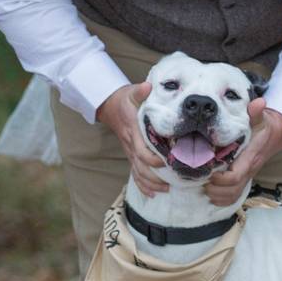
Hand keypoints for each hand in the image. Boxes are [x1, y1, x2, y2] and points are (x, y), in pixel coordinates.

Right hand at [96, 82, 168, 197]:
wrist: (109, 106)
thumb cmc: (124, 100)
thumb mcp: (130, 92)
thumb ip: (139, 91)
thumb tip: (148, 86)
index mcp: (133, 132)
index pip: (141, 150)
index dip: (152, 159)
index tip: (164, 163)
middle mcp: (131, 145)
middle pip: (141, 167)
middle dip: (155, 178)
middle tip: (172, 183)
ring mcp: (130, 151)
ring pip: (138, 173)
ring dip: (151, 184)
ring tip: (166, 190)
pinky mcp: (131, 154)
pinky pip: (135, 173)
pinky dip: (143, 185)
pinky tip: (153, 194)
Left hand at [205, 98, 281, 206]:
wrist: (274, 134)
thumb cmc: (263, 127)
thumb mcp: (260, 118)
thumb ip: (256, 112)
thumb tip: (259, 103)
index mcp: (249, 158)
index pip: (235, 176)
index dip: (220, 179)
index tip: (209, 171)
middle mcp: (248, 170)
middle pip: (231, 191)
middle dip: (214, 188)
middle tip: (202, 179)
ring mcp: (246, 176)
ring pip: (232, 196)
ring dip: (216, 195)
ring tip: (205, 185)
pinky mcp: (243, 178)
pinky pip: (234, 196)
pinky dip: (221, 198)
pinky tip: (212, 191)